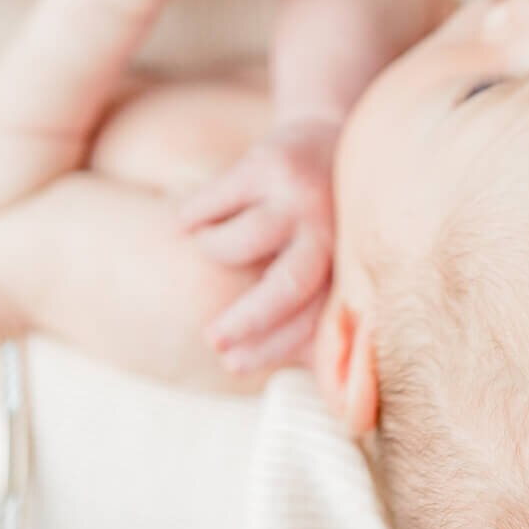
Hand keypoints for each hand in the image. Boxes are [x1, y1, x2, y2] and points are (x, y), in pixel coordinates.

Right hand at [178, 126, 337, 371]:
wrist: (330, 130)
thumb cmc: (324, 217)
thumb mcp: (335, 260)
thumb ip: (328, 316)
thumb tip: (332, 398)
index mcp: (344, 261)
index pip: (310, 319)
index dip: (271, 349)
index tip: (233, 363)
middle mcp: (327, 229)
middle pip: (286, 289)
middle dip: (245, 322)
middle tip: (212, 339)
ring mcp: (297, 194)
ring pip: (241, 241)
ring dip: (214, 250)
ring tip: (206, 248)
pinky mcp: (267, 162)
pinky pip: (215, 199)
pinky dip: (193, 216)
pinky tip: (184, 223)